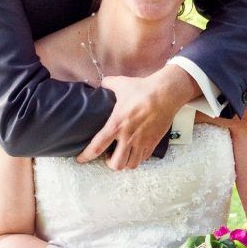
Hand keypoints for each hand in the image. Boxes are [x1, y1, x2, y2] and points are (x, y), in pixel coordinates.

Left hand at [76, 64, 197, 170]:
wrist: (166, 94)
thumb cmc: (142, 89)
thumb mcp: (122, 84)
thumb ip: (109, 84)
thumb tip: (103, 82)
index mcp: (116, 124)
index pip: (97, 146)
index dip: (86, 156)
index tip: (80, 159)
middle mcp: (128, 137)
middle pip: (116, 164)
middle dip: (110, 163)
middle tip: (108, 156)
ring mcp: (142, 142)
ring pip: (131, 165)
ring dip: (125, 163)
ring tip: (122, 155)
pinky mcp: (153, 142)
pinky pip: (143, 159)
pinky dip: (137, 158)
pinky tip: (135, 151)